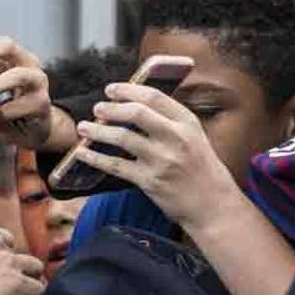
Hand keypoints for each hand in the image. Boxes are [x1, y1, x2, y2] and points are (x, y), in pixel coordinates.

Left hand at [71, 82, 240, 230]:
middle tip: (97, 108)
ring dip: (98, 131)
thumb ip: (169, 120)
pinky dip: (95, 158)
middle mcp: (175, 138)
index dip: (128, 90)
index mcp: (187, 123)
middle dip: (112, 108)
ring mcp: (162, 160)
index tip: (111, 89)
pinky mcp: (149, 181)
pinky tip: (82, 153)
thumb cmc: (201, 168)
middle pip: (137, 114)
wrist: (213, 205)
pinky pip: (115, 165)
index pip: (154, 97)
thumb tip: (133, 102)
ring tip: (83, 127)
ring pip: (122, 138)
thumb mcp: (194, 136)